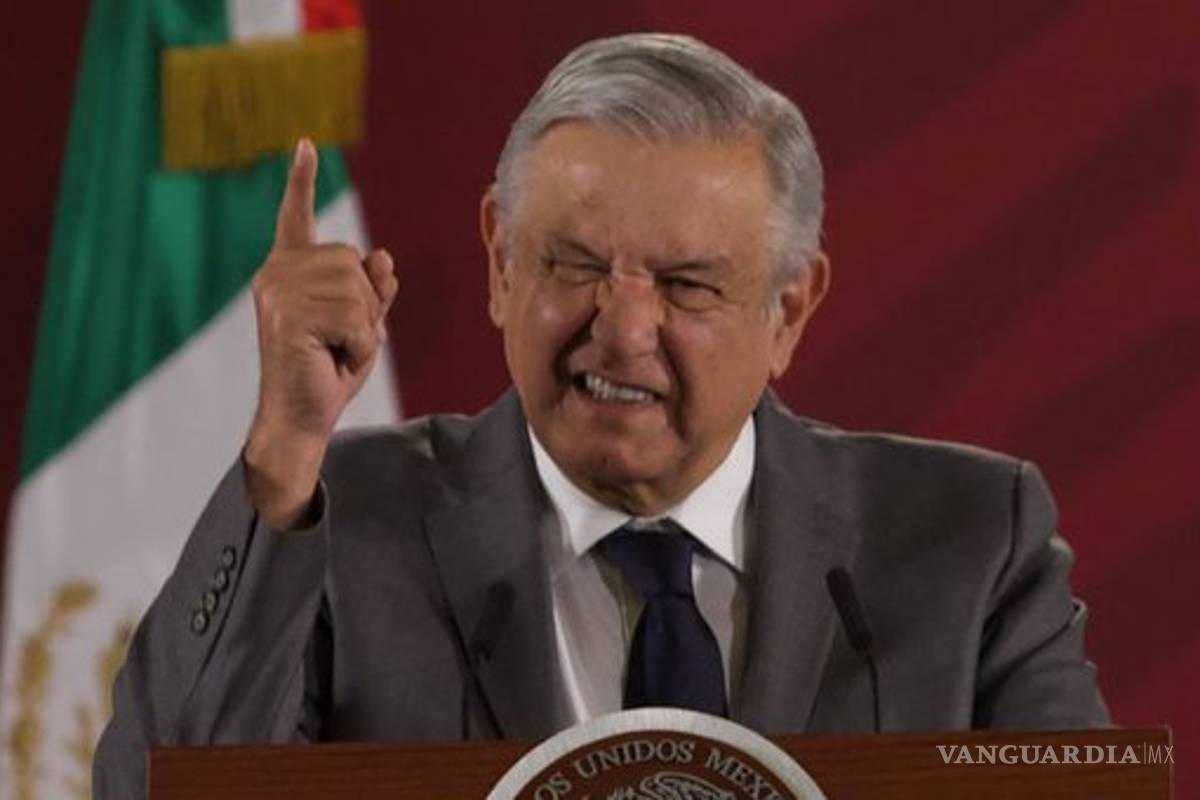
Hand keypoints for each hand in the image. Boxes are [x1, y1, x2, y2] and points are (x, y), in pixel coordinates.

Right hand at [244, 139, 397, 528]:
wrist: (301, 417)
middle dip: (366, 305)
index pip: (297, 218)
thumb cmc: (328, 370)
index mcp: (289, 270)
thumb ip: (371, 289)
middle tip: (339, 340)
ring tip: (334, 351)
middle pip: (354, 260)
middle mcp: (277, 274)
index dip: (302, 182)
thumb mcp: (361, 323)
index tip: (305, 145)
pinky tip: (333, 360)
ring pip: (359, 291)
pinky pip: (357, 318)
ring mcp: (279, 293)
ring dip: (363, 329)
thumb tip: (383, 257)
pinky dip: (361, 346)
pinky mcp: (289, 316)